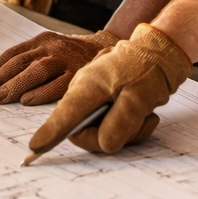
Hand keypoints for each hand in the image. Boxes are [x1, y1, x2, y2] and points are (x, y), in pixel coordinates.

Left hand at [0, 30, 116, 104]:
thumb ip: (29, 62)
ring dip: (15, 85)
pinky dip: (41, 93)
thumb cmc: (71, 56)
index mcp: (42, 40)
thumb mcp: (49, 50)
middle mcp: (53, 47)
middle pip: (20, 63)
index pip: (11, 55)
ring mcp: (67, 60)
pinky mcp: (80, 74)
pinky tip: (26, 101)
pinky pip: (58, 85)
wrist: (108, 50)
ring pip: (36, 71)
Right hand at [28, 24, 191, 154]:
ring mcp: (93, 95)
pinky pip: (110, 124)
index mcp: (88, 86)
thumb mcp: (140, 98)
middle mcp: (85, 90)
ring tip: (146, 116)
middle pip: (85, 130)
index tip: (35, 148)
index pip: (64, 115)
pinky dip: (130, 126)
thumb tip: (104, 145)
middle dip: (113, 136)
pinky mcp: (103, 100)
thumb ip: (120, 125)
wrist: (162, 50)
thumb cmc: (149, 68)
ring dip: (127, 131)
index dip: (50, 134)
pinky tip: (146, 114)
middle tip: (140, 125)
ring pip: (100, 130)